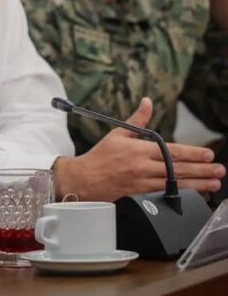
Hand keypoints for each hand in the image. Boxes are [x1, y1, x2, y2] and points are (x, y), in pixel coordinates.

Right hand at [53, 97, 223, 201]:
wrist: (82, 180)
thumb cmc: (99, 156)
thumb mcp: (117, 133)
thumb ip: (137, 120)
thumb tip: (147, 102)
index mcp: (139, 150)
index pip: (172, 151)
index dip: (192, 153)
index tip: (208, 154)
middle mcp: (142, 166)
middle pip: (177, 168)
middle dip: (202, 169)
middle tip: (219, 169)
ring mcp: (142, 182)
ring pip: (175, 183)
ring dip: (198, 184)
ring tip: (214, 183)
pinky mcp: (140, 193)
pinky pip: (165, 193)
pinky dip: (181, 193)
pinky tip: (194, 193)